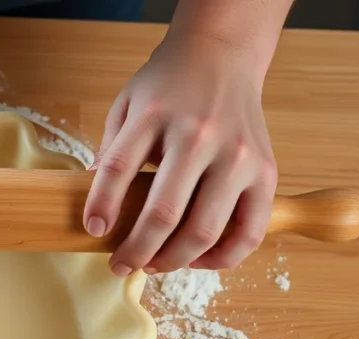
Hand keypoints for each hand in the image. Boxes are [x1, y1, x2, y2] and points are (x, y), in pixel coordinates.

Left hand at [83, 35, 278, 274]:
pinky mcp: (265, 172)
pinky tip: (197, 260)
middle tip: (120, 265)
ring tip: (153, 265)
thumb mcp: (126, 105)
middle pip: (164, 213)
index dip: (101, 206)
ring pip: (205, 230)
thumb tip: (94, 208)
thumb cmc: (168, 86)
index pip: (118, 168)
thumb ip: (110, 151)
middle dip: (136, 250)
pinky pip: (249, 231)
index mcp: (155, 115)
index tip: (93, 230)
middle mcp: (200, 136)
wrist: (222, 53)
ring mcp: (237, 156)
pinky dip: (222, 257)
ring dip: (173, 260)